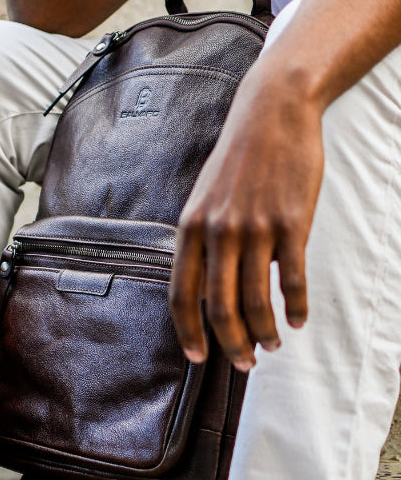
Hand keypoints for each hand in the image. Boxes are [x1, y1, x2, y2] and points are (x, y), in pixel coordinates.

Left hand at [168, 59, 325, 371]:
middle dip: (230, 344)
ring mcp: (254, 229)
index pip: (181, 295)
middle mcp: (217, 233)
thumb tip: (201, 292)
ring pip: (255, 300)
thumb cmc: (235, 164)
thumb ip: (199, 244)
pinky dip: (296, 306)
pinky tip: (299, 319)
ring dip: (264, 332)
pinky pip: (292, 279)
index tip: (197, 358)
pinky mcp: (290, 224)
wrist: (271, 116)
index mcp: (189, 230)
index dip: (187, 332)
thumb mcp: (202, 201)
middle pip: (218, 307)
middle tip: (244, 364)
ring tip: (271, 345)